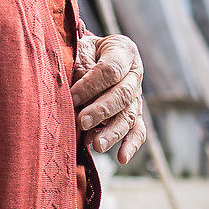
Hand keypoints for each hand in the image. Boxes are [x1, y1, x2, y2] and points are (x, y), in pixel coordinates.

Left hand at [72, 31, 146, 164]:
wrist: (88, 56)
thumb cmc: (80, 51)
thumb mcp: (78, 50)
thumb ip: (79, 69)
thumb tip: (74, 100)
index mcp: (123, 50)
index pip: (111, 70)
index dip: (91, 85)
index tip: (71, 98)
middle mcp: (135, 74)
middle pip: (123, 94)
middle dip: (102, 110)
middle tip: (83, 122)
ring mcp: (137, 96)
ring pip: (129, 116)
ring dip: (113, 132)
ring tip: (97, 145)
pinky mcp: (134, 115)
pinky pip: (137, 131)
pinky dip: (131, 145)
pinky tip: (121, 158)